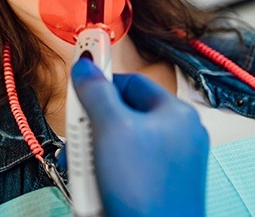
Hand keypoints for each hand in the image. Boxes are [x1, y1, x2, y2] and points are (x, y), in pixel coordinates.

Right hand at [71, 58, 208, 216]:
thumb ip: (95, 92)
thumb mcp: (111, 128)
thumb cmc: (144, 190)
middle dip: (93, 124)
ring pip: (121, 141)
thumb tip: (85, 65)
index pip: (132, 82)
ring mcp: (170, 163)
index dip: (102, 82)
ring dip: (94, 148)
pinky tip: (92, 180)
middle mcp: (178, 136)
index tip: (80, 82)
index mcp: (177, 115)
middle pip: (124, 113)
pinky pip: (126, 164)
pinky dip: (105, 168)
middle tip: (77, 132)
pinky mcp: (158, 185)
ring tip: (82, 164)